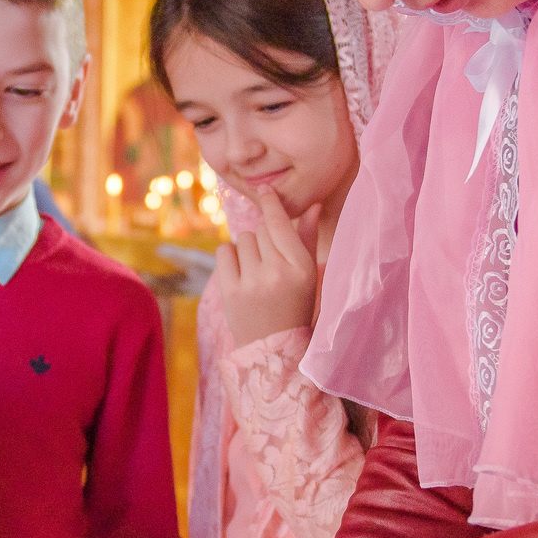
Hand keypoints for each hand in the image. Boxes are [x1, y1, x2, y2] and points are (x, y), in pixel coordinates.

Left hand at [216, 183, 321, 345]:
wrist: (273, 348)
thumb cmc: (294, 304)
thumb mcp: (307, 273)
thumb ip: (308, 237)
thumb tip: (314, 204)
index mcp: (302, 268)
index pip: (281, 223)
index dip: (271, 203)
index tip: (265, 190)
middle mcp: (277, 273)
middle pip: (260, 230)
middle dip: (263, 240)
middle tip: (269, 263)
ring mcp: (252, 284)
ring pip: (242, 239)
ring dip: (247, 249)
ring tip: (256, 272)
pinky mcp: (230, 292)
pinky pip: (224, 252)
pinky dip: (230, 258)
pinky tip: (240, 274)